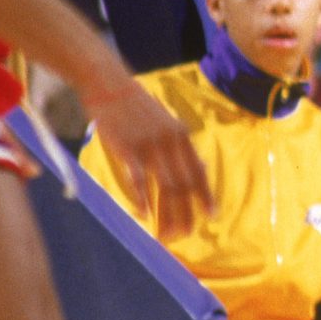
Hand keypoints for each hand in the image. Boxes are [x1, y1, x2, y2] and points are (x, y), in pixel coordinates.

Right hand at [90, 80, 210, 236]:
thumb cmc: (137, 106)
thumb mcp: (167, 121)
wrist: (109, 85)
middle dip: (186, 213)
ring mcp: (149, 146)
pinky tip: (144, 216)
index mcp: (181, 136)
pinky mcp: (127, 149)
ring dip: (166, 214)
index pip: (198, 172)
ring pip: (164, 187)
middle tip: (185, 234)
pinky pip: (138, 180)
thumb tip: (202, 167)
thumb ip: (182, 145)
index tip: (211, 215)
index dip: (206, 195)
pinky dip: (142, 200)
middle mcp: (170, 142)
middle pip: (183, 185)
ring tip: (166, 234)